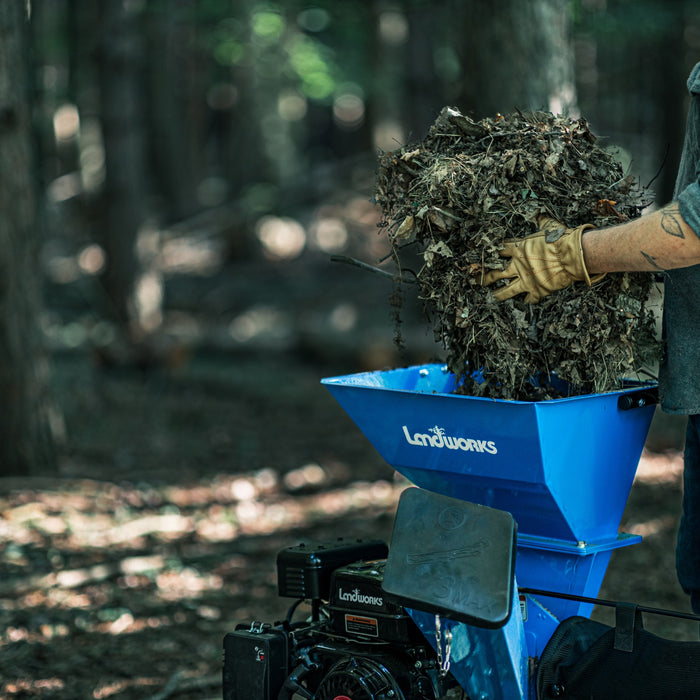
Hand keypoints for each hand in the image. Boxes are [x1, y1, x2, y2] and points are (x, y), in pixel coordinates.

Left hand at [481, 216, 601, 302]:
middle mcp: (518, 266)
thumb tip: (538, 213)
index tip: (486, 257)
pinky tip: (526, 300)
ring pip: (506, 291)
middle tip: (479, 280)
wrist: (573, 256)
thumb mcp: (549, 226)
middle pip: (496, 274)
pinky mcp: (537, 291)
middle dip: (486, 278)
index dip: (492, 254)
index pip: (499, 251)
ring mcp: (526, 280)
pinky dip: (528, 300)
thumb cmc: (561, 239)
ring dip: (498, 294)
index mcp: (519, 249)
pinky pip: (529, 299)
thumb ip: (541, 221)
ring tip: (492, 296)